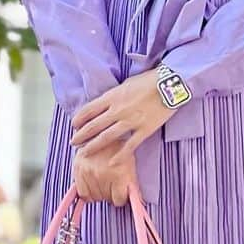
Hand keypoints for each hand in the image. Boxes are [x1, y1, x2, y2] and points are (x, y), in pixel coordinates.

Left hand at [67, 69, 175, 205]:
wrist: (170, 84)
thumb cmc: (149, 81)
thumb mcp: (126, 84)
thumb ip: (114, 96)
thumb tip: (104, 104)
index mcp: (112, 97)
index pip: (89, 110)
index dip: (79, 119)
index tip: (74, 125)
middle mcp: (118, 110)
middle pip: (94, 126)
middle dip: (81, 135)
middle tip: (73, 142)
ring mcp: (130, 121)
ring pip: (106, 137)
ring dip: (93, 146)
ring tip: (84, 153)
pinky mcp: (144, 130)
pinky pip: (129, 145)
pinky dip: (119, 155)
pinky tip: (111, 163)